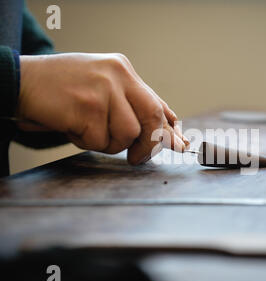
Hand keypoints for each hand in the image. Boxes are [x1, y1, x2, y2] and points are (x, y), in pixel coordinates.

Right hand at [17, 53, 188, 163]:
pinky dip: (87, 142)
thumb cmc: (62, 89)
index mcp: (123, 70)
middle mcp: (118, 75)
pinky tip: (72, 126)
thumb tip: (164, 133)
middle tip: (137, 158)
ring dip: (109, 142)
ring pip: (127, 133)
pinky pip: (101, 140)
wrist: (21, 81)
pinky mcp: (88, 107)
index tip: (178, 144)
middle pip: (152, 116)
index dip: (168, 128)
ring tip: (86, 129)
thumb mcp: (100, 88)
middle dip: (149, 143)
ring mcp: (103, 89)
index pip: (156, 102)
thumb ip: (129, 106)